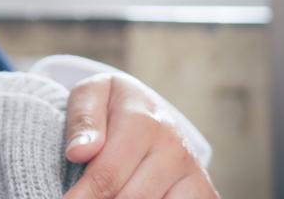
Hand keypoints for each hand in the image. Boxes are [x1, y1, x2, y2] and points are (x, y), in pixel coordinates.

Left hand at [61, 74, 217, 198]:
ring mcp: (194, 174)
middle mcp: (174, 150)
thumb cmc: (112, 106)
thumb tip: (79, 152)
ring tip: (105, 195)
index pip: (106, 176)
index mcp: (144, 123)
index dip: (80, 198)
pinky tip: (131, 196)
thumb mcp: (91, 96)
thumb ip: (82, 121)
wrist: (151, 112)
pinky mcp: (204, 193)